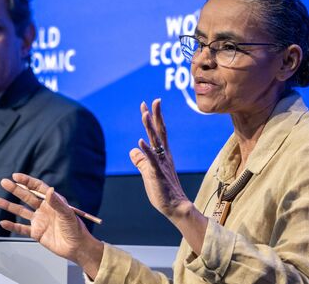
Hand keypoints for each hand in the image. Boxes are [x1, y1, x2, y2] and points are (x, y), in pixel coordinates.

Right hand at [0, 173, 102, 277]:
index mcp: (53, 201)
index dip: (27, 181)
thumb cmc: (76, 229)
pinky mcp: (37, 233)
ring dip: (9, 206)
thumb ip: (57, 203)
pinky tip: (3, 222)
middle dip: (15, 189)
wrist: (76, 247)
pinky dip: (12, 226)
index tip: (16, 176)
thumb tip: (49, 190)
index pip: (37, 188)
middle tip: (4, 182)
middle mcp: (44, 209)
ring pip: (21, 211)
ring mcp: (39, 220)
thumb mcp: (67, 214)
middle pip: (27, 196)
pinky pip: (22, 228)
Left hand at [129, 99, 190, 219]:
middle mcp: (163, 156)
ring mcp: (161, 164)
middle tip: (152, 101)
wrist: (176, 207)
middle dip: (155, 116)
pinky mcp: (157, 174)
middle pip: (159, 132)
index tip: (150, 104)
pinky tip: (140, 141)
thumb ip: (141, 161)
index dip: (154, 118)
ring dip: (149, 128)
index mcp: (162, 155)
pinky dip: (146, 150)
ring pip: (155, 142)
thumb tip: (133, 149)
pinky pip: (151, 160)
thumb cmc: (163, 191)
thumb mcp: (148, 173)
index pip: (159, 132)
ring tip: (145, 114)